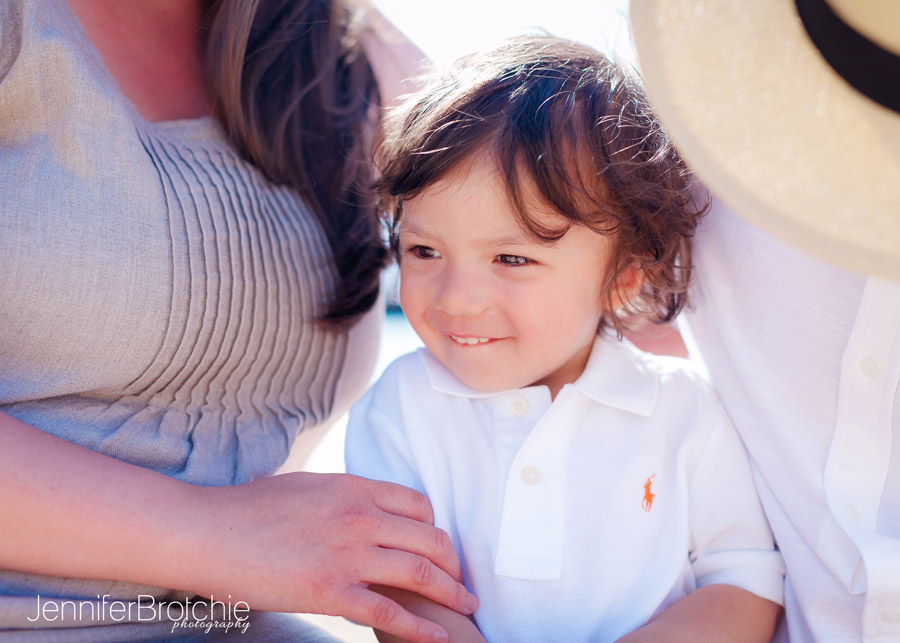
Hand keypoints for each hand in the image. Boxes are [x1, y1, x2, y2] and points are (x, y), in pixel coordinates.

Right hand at [187, 472, 477, 642]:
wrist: (208, 531)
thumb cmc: (249, 509)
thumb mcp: (307, 486)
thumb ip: (342, 495)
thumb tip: (361, 505)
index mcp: (354, 488)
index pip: (419, 505)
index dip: (436, 528)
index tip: (438, 547)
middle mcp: (359, 517)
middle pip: (430, 539)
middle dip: (454, 564)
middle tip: (463, 581)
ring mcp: (347, 554)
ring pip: (421, 573)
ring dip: (451, 593)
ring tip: (466, 607)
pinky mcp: (331, 591)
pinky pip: (390, 612)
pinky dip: (421, 628)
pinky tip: (438, 638)